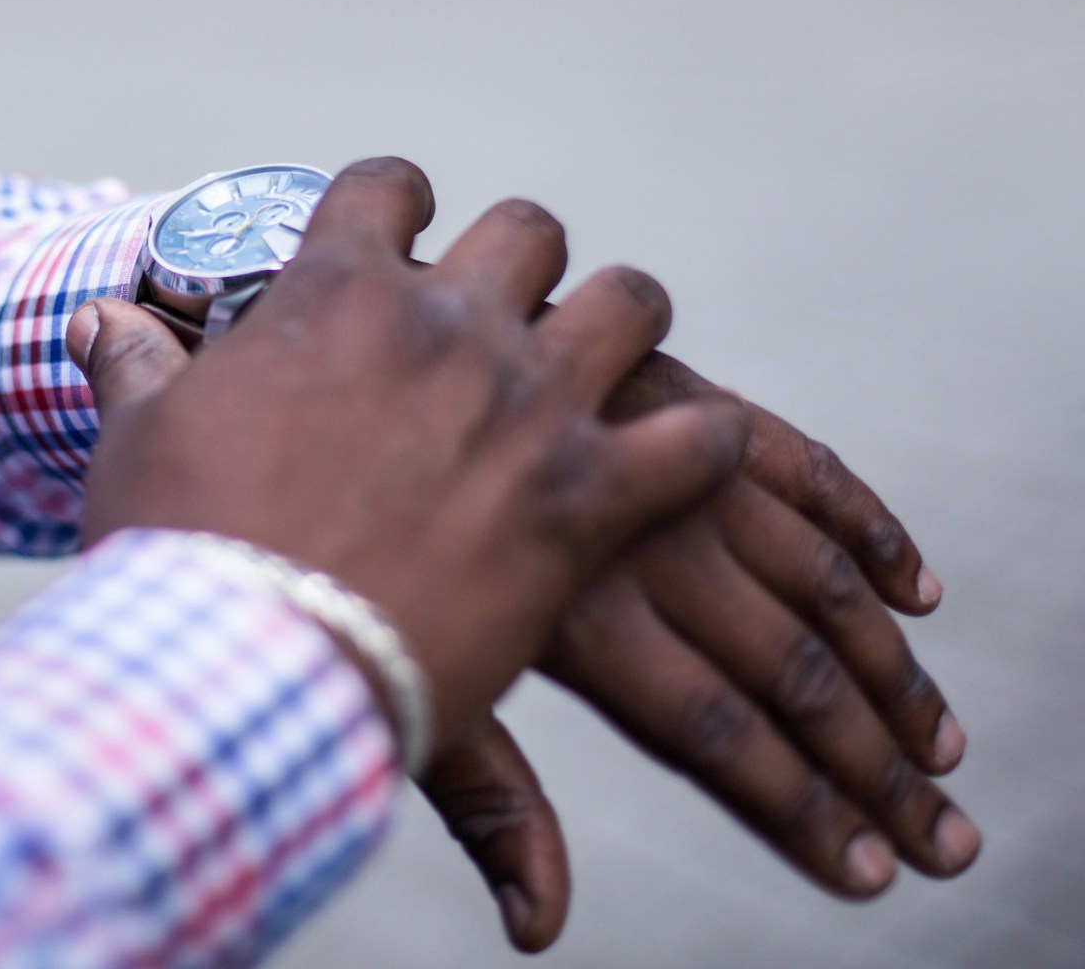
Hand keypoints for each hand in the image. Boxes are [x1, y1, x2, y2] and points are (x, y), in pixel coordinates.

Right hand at [72, 160, 749, 757]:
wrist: (244, 665)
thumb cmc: (181, 550)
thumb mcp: (140, 440)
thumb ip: (134, 364)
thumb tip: (97, 317)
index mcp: (335, 295)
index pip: (387, 186)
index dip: (398, 202)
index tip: (401, 232)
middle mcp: (444, 327)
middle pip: (530, 229)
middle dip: (522, 260)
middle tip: (504, 315)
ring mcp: (524, 406)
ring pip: (631, 304)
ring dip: (620, 325)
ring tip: (603, 364)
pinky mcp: (584, 499)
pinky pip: (699, 438)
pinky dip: (703, 445)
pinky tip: (687, 458)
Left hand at [418, 352, 980, 951]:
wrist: (330, 361)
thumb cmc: (366, 550)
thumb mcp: (415, 673)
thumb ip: (492, 802)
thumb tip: (540, 932)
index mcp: (570, 614)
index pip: (716, 734)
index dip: (801, 810)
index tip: (869, 870)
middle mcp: (635, 537)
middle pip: (787, 666)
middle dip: (876, 763)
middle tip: (943, 834)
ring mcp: (668, 458)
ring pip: (817, 571)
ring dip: (891, 666)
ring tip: (942, 745)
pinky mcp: (679, 386)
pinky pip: (802, 459)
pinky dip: (868, 524)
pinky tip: (917, 591)